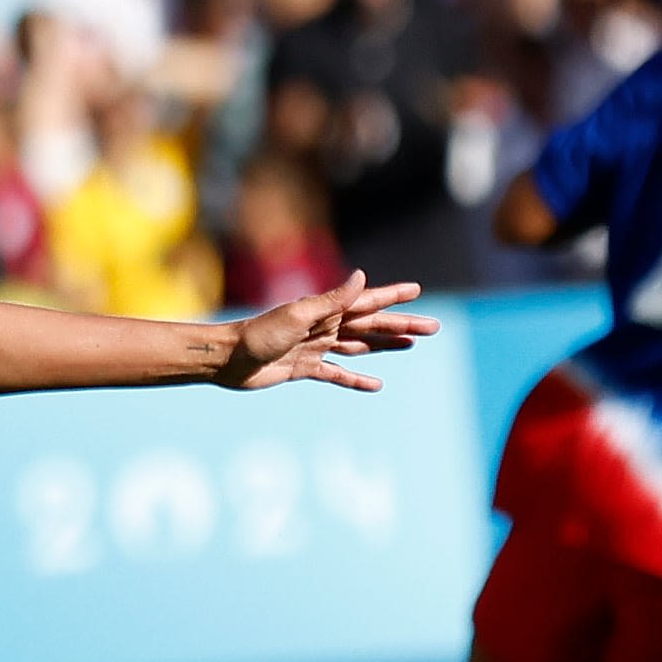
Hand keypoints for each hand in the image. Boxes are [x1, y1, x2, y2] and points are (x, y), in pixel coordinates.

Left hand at [215, 273, 438, 392]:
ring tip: (410, 344)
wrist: (228, 359)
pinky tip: (376, 385)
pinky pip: (337, 374)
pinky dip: (356, 380)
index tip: (416, 290)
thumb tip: (362, 277)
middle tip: (432, 328)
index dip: (392, 296)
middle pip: (371, 325)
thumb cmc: (259, 334)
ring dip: (385, 345)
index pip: (367, 301)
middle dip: (401, 325)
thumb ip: (332, 300)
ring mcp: (316, 348)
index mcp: (325, 310)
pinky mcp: (305, 369)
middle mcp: (324, 326)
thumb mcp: (298, 315)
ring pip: (360, 346)